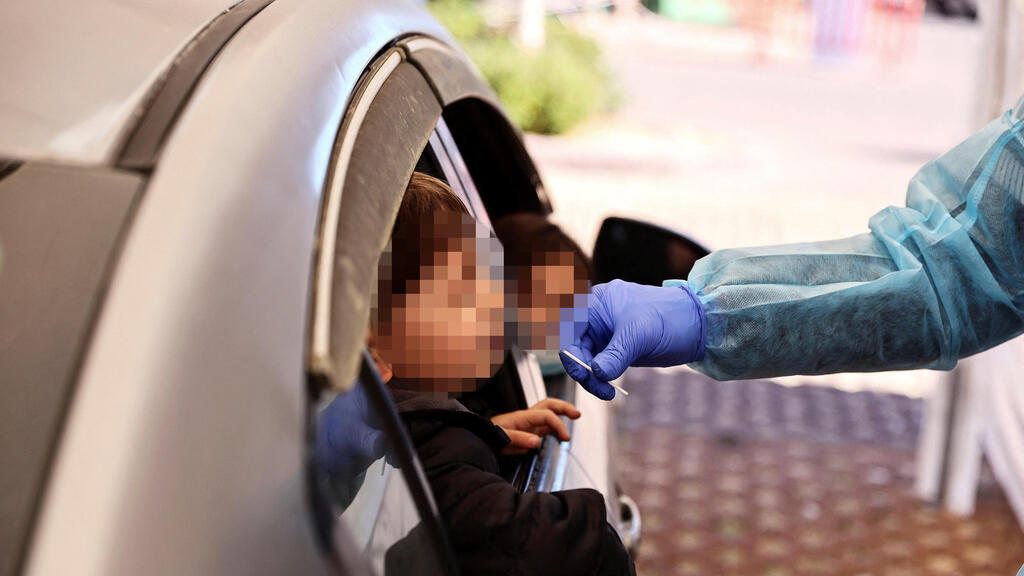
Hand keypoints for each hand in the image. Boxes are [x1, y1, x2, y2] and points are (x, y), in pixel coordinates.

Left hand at [490, 398, 581, 454]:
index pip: (546, 416)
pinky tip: (558, 432)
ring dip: (561, 413)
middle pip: (549, 405)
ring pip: (547, 412)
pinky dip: (553, 425)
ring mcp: (527, 423)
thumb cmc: (488, 435)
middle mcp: (527, 417)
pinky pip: (543, 425)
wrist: (479, 437)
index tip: (565, 437)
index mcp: (522, 417)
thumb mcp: (501, 438)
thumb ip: (519, 439)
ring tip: (574, 416)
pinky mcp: (526, 430)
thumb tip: (536, 441)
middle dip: (564, 407)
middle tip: (577, 414)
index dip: (558, 425)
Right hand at [560, 279, 705, 399]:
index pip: (569, 329)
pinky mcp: (616, 347)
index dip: (571, 352)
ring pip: (586, 358)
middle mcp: (597, 316)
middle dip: (583, 370)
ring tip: (608, 392)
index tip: (582, 373)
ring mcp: (606, 333)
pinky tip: (609, 387)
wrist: (697, 326)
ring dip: (592, 378)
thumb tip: (596, 373)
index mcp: (596, 303)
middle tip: (600, 389)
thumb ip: (615, 355)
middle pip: (575, 347)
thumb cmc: (669, 318)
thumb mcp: (640, 336)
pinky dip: (600, 378)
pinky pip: (599, 364)